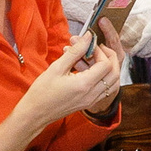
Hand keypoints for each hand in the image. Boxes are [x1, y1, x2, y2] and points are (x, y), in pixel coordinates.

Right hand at [0, 32, 123, 150]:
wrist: (35, 113)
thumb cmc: (42, 91)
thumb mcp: (57, 67)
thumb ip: (75, 51)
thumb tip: (88, 37)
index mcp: (84, 85)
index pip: (106, 64)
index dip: (100, 51)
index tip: (89, 45)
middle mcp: (92, 94)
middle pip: (114, 74)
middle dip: (110, 58)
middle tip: (97, 49)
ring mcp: (92, 100)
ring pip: (112, 83)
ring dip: (109, 68)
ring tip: (94, 58)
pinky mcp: (89, 103)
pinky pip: (105, 89)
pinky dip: (104, 77)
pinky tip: (91, 69)